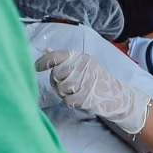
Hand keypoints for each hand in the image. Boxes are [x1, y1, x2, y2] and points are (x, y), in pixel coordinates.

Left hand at [36, 49, 150, 135]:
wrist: (116, 96)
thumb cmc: (98, 80)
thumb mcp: (84, 65)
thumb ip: (66, 60)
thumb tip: (46, 50)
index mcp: (81, 58)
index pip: (57, 56)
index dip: (44, 62)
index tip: (36, 68)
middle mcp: (82, 67)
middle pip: (56, 75)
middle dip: (57, 82)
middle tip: (66, 85)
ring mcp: (85, 82)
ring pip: (60, 88)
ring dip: (64, 93)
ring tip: (75, 92)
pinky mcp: (86, 96)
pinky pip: (67, 100)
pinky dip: (71, 102)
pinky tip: (79, 99)